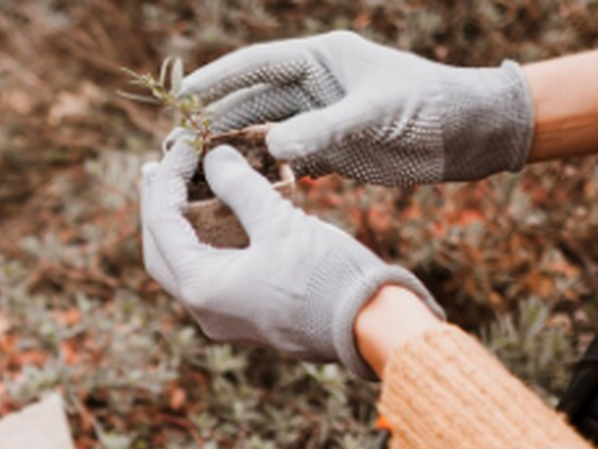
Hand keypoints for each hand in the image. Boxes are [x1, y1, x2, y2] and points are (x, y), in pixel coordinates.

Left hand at [140, 138, 443, 378]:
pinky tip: (215, 215)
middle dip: (158, 205)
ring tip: (182, 186)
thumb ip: (240, 187)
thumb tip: (214, 157)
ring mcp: (221, 316)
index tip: (185, 143)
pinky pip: (210, 273)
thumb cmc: (326, 276)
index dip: (167, 177)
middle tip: (159, 167)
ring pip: (183, 264)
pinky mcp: (243, 314)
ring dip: (180, 224)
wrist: (370, 327)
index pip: (162, 223)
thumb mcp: (280, 223)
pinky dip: (206, 241)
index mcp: (201, 288)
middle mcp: (202, 308)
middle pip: (160, 249)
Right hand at [179, 31, 533, 185]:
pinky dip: (257, 174)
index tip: (182, 98)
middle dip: (211, 123)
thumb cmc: (430, 108)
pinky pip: (281, 161)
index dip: (216, 81)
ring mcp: (317, 119)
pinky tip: (232, 191)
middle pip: (249, 102)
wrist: (470, 135)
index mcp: (321, 59)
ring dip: (228, 152)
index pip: (256, 65)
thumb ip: (324, 129)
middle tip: (174, 146)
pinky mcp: (325, 151)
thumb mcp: (377, 114)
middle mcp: (312, 86)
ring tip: (192, 171)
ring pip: (259, 134)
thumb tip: (272, 145)